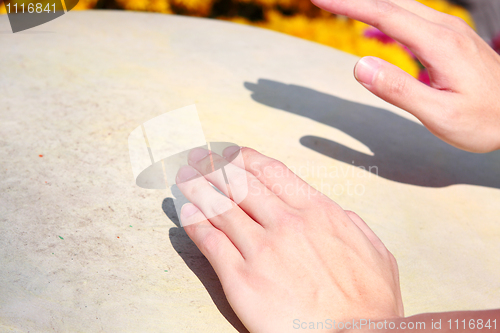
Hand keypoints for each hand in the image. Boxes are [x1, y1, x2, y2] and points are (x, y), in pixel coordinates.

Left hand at [176, 147, 402, 332]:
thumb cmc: (370, 304)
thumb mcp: (374, 251)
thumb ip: (350, 224)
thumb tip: (334, 210)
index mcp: (319, 212)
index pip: (271, 172)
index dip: (245, 157)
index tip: (231, 153)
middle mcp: (287, 223)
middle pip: (239, 184)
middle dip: (214, 166)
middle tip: (198, 158)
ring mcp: (262, 250)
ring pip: (220, 207)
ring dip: (197, 187)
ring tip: (183, 177)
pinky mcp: (242, 280)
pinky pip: (211, 242)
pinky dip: (195, 223)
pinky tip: (186, 212)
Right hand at [312, 0, 499, 152]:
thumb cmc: (484, 120)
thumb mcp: (439, 114)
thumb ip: (398, 89)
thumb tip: (359, 65)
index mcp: (439, 44)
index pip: (385, 14)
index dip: (349, 4)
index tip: (320, 0)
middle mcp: (445, 29)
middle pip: (391, 3)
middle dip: (354, 0)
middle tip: (323, 1)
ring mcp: (449, 32)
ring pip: (401, 7)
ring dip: (369, 7)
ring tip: (340, 10)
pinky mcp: (450, 40)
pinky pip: (412, 21)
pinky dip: (385, 21)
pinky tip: (370, 33)